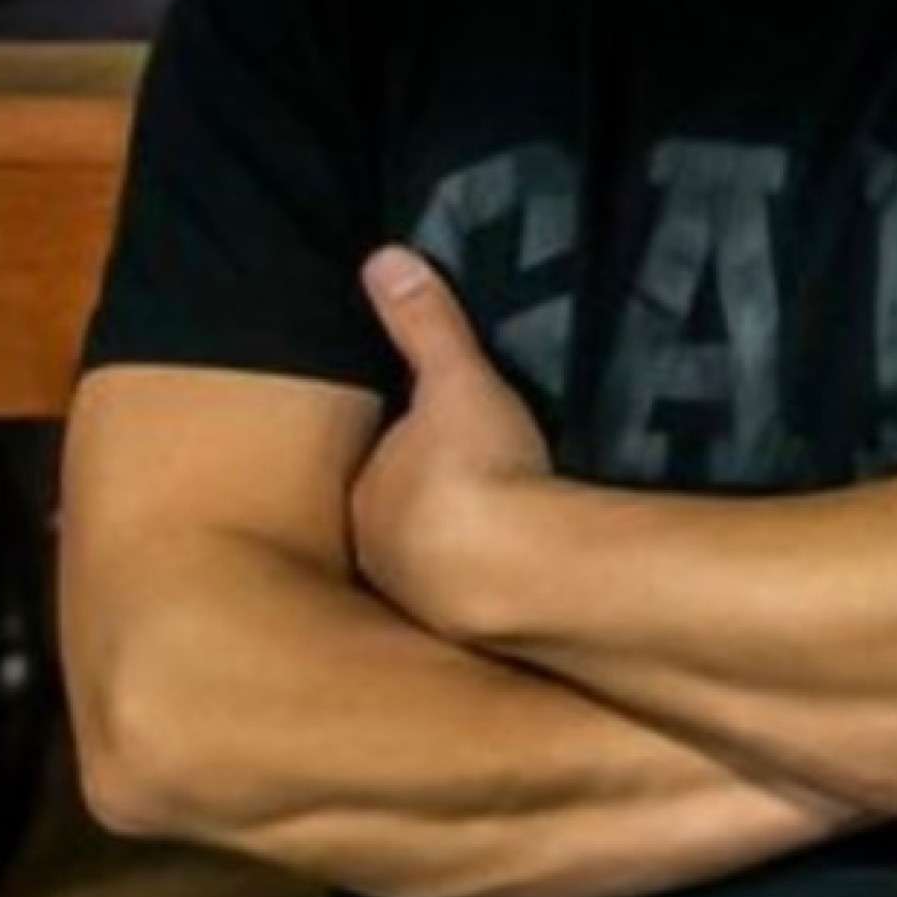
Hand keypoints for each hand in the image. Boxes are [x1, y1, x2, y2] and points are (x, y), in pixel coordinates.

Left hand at [351, 248, 549, 634]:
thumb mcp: (457, 379)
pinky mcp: (468, 638)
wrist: (518, 571)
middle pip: (404, 522)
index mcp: (370, 496)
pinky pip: (477, 605)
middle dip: (434, 509)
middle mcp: (380, 555)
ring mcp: (420, 603)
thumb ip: (425, 323)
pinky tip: (527, 579)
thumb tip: (382, 258)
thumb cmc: (477, 468)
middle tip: (483, 489)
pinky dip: (495, 589)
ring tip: (509, 535)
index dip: (415, 452)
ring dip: (464, 555)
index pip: (385, 467)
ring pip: (434, 569)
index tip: (448, 444)